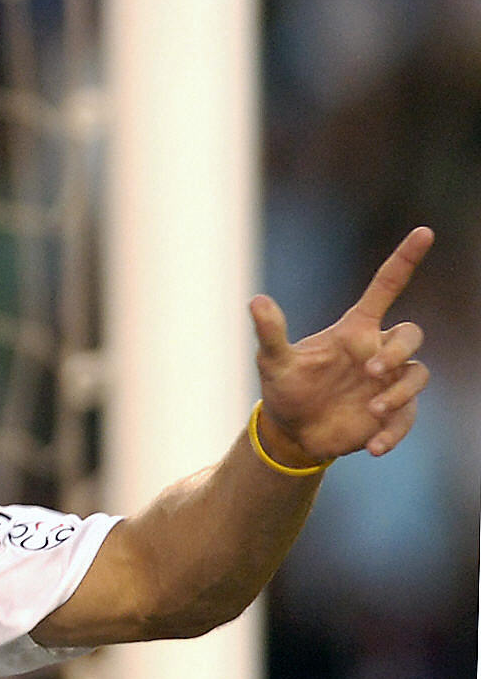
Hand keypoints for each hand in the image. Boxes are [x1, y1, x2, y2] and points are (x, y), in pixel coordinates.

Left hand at [249, 227, 431, 463]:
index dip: (404, 259)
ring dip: (399, 393)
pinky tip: (372, 448)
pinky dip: (394, 432)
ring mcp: (389, 383)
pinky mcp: (392, 414)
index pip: (386, 287)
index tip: (423, 231)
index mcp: (355, 330)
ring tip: (371, 411)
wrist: (292, 431)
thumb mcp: (274, 362)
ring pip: (417, 375)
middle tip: (369, 373)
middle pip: (411, 335)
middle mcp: (377, 351)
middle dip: (397, 351)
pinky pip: (408, 418)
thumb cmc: (286, 388)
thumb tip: (256, 300)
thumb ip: (271, 332)